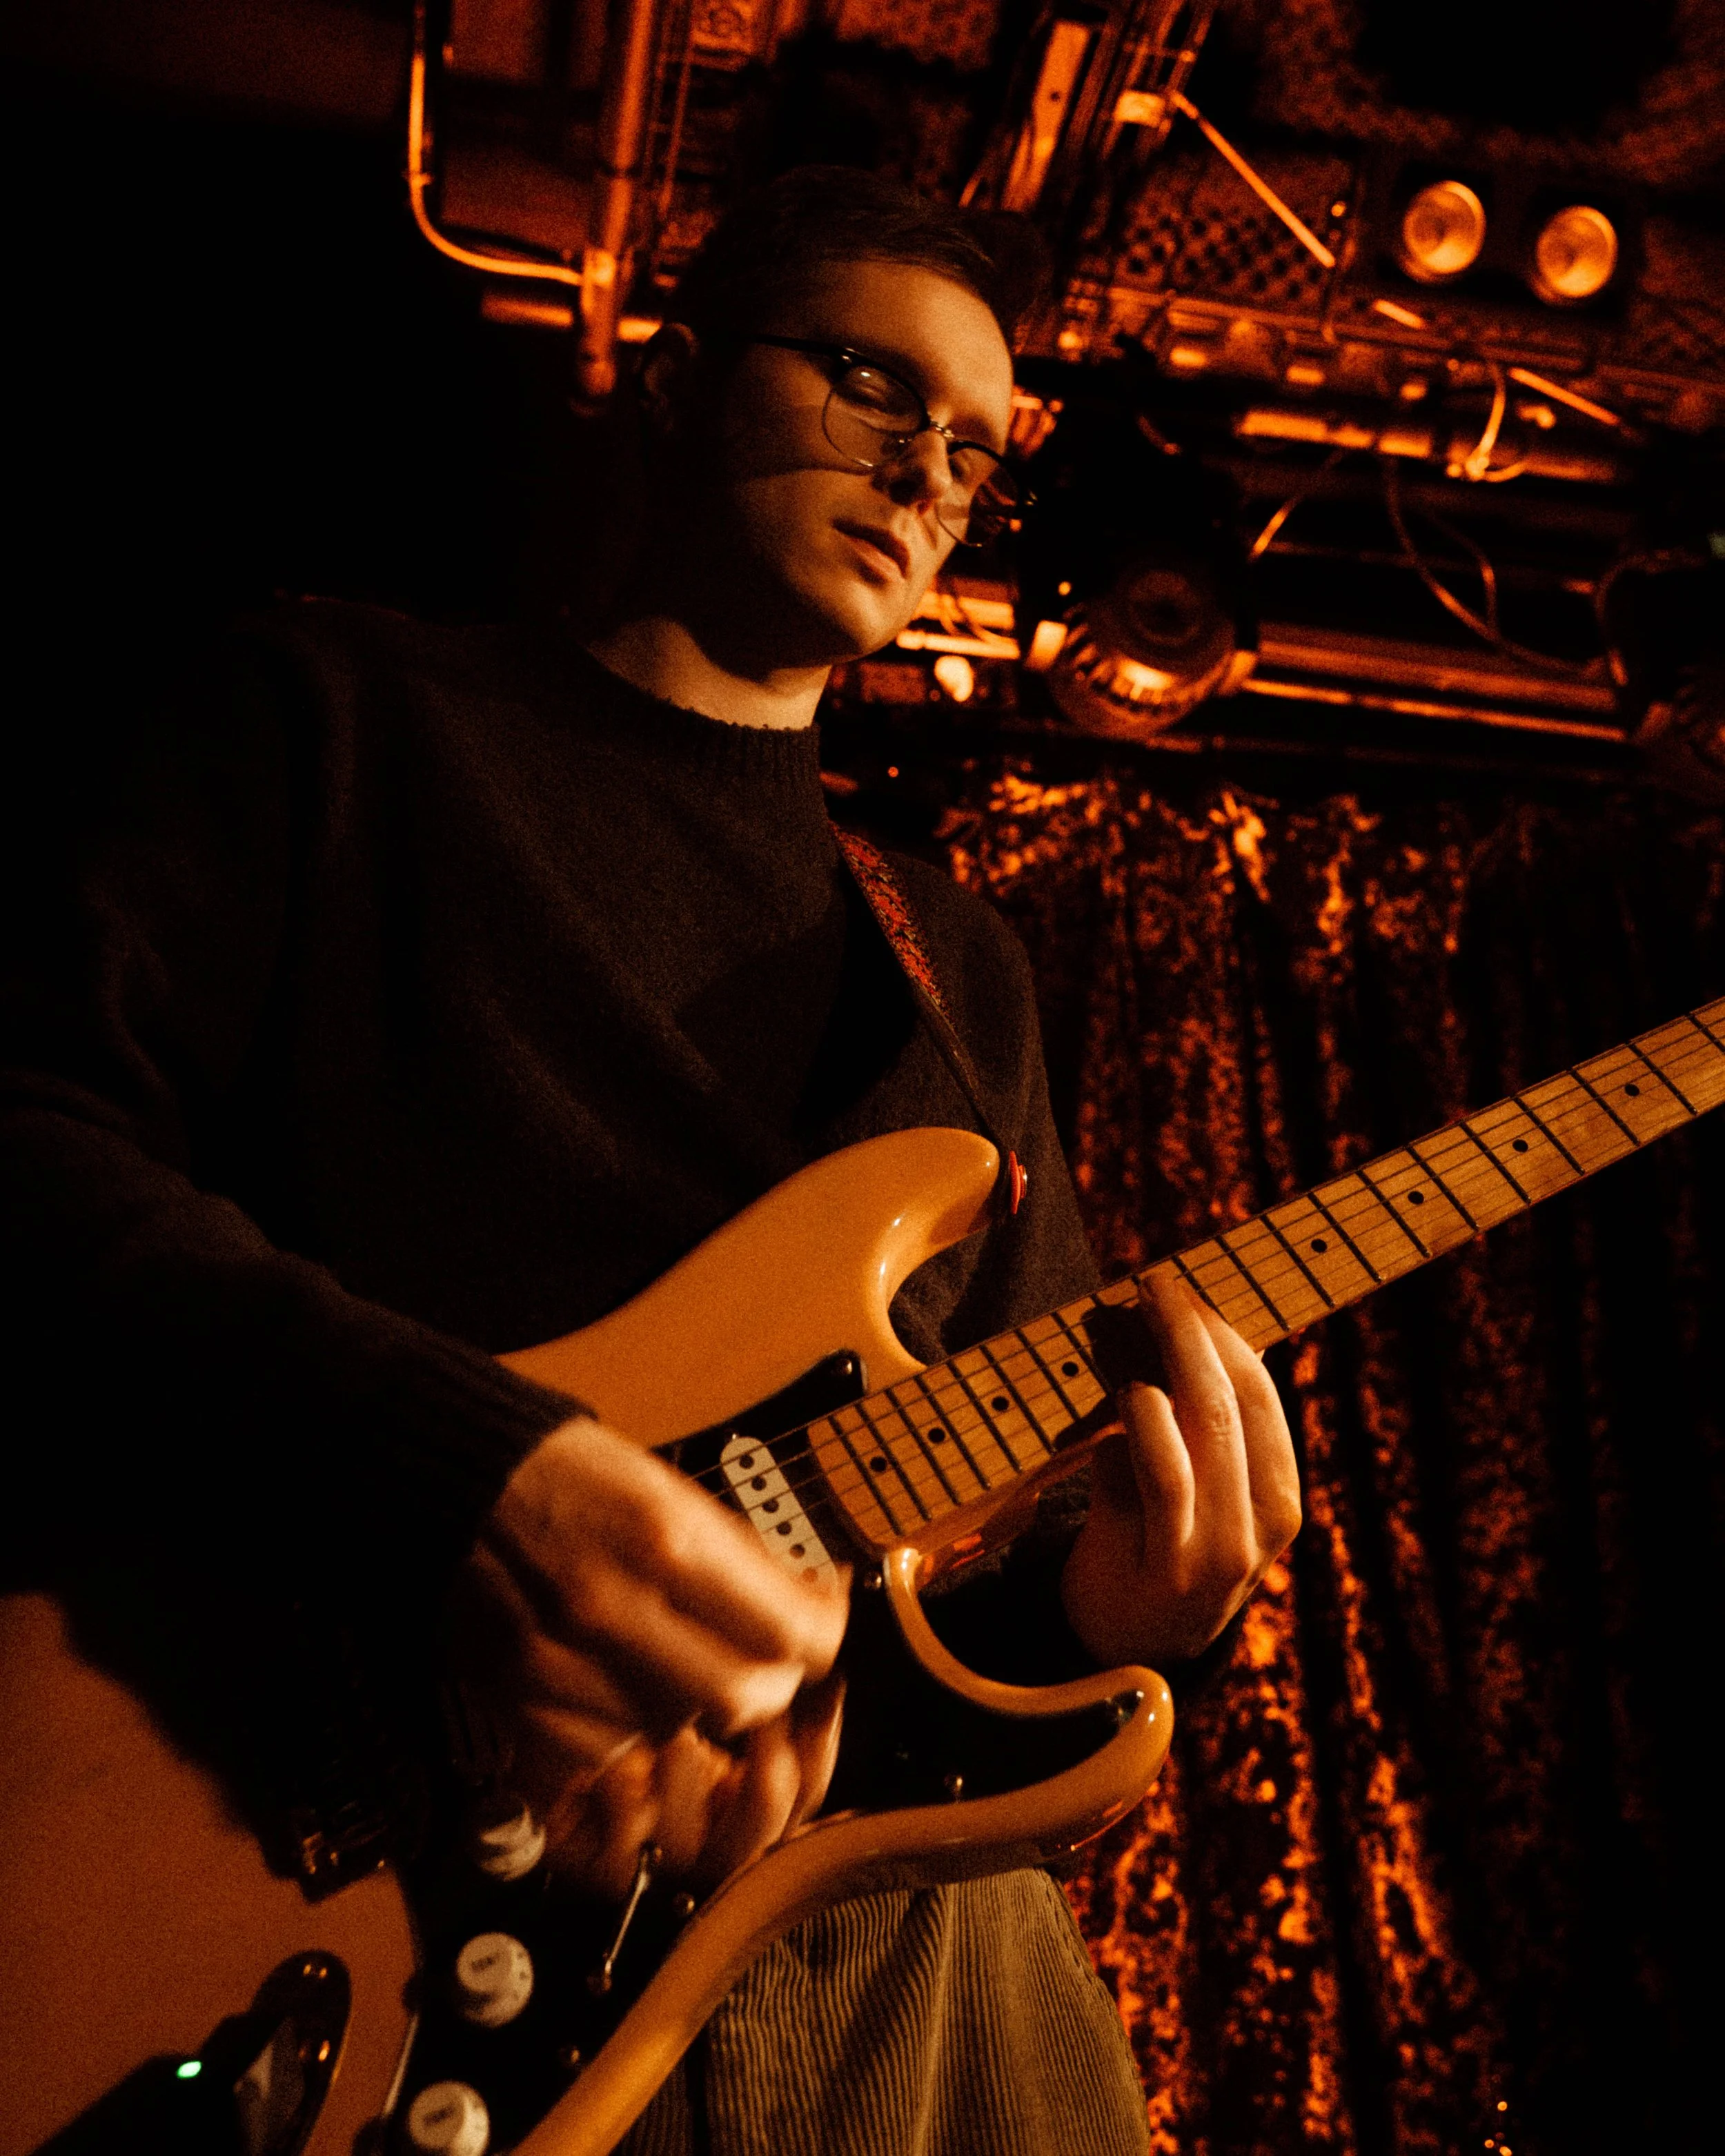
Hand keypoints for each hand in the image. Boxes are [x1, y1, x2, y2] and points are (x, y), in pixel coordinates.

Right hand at [449, 1418, 847, 1893]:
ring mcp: (564, 1661)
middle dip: (768, 1683)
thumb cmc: (575, 1476)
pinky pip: (611, 1749)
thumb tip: (813, 1607)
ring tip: (679, 1655)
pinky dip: (631, 1727)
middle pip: (743, 1697)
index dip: (820, 1636)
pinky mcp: (523, 1699)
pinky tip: (623, 1679)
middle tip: (763, 1659)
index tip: (817, 1624)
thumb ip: (742, 1559)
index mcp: (665, 1536)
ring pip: (680, 1729)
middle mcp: (615, 1604)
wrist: (461, 1479)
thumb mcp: (671, 1490)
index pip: (791, 1631)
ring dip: (696, 1705)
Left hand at [1061, 1274, 1300, 1666]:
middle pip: (1236, 1401)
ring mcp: (1222, 1550)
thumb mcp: (1193, 1484)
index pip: (1260, 1393)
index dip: (1222, 1332)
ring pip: (1205, 1429)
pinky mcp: (1171, 1568)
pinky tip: (1125, 1386)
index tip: (1183, 1287)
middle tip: (1151, 1284)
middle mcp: (1265, 1524)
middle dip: (1192, 1332)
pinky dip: (1143, 1420)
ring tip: (1127, 1318)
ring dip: (1163, 1360)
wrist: (1127, 1643)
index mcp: (1279, 1495)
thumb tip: (1165, 1322)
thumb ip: (1191, 1420)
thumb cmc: (1158, 1539)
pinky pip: (1162, 1475)